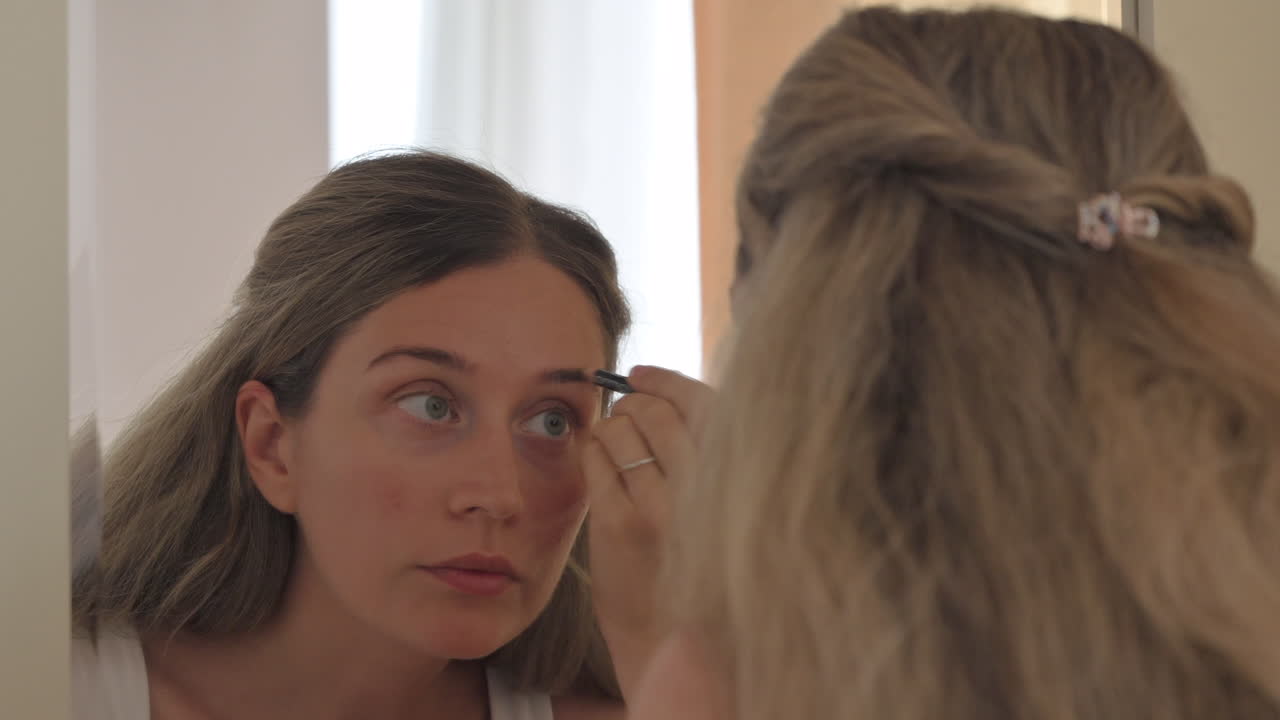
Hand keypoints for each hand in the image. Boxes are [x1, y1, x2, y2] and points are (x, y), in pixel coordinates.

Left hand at [583, 365, 714, 700]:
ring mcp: (660, 507)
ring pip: (623, 429)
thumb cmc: (700, 569)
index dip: (667, 380)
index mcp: (737, 480)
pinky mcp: (619, 524)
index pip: (704, 402)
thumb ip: (707, 456)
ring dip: (611, 425)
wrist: (676, 645)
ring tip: (613, 440)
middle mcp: (704, 490)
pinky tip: (598, 462)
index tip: (642, 374)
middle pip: (658, 411)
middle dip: (633, 401)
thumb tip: (666, 393)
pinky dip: (592, 450)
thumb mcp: (723, 507)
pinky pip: (596, 458)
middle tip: (624, 407)